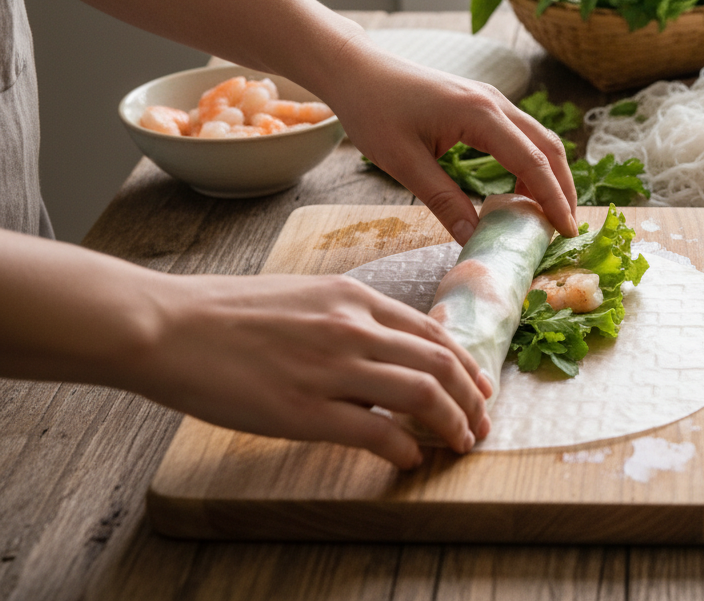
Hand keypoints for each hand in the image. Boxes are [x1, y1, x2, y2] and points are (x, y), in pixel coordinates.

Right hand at [131, 272, 492, 468]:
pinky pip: (378, 433)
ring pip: (423, 396)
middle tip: (480, 425)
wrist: (166, 326)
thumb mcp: (301, 298)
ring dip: (452, 425)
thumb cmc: (224, 314)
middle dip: (472, 400)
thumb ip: (346, 321)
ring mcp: (332, 369)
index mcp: (353, 298)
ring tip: (458, 445)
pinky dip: (404, 451)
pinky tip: (407, 462)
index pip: (433, 333)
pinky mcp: (306, 411)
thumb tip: (380, 357)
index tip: (480, 388)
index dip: (466, 366)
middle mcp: (353, 328)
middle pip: (441, 365)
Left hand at [312, 41, 578, 242]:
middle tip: (567, 229)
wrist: (357, 69)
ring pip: (539, 139)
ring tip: (548, 215)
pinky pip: (521, 135)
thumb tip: (473, 238)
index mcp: (479, 114)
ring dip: (550, 176)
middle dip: (563, 189)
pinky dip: (532, 163)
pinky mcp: (482, 103)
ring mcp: (491, 99)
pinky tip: (520, 190)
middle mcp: (495, 102)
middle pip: (548, 148)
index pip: (532, 162)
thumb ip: (443, 201)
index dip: (553, 199)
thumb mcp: (403, 163)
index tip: (567, 231)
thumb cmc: (373, 110)